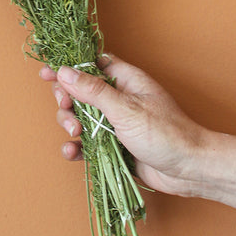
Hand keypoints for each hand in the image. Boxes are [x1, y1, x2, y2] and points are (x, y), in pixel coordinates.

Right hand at [40, 53, 207, 196]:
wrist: (189, 170)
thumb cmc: (165, 133)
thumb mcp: (126, 109)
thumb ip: (93, 91)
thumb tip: (64, 71)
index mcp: (124, 80)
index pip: (89, 64)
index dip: (67, 67)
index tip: (46, 72)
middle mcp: (117, 98)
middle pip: (79, 91)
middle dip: (67, 101)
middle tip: (67, 110)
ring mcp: (114, 122)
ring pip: (80, 118)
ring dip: (70, 125)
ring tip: (75, 135)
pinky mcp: (113, 145)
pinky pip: (87, 142)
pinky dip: (76, 147)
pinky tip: (72, 152)